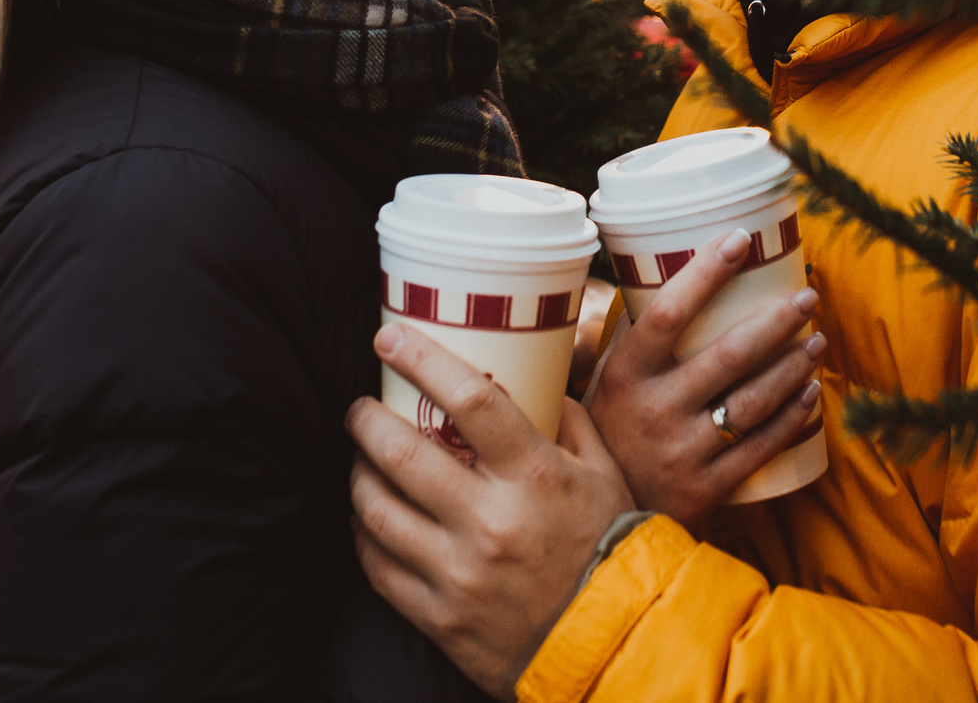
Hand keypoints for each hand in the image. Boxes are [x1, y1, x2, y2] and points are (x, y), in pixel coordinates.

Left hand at [349, 324, 635, 699]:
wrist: (618, 642)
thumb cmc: (613, 550)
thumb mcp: (606, 476)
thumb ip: (572, 425)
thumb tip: (541, 384)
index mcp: (534, 477)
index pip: (469, 400)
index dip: (421, 359)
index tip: (389, 336)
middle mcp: (491, 522)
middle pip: (402, 453)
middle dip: (366, 421)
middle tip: (359, 408)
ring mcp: (461, 573)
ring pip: (378, 511)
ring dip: (359, 476)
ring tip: (362, 461)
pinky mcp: (441, 617)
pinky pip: (380, 568)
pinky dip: (365, 537)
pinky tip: (369, 519)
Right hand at [585, 228, 824, 530]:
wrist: (600, 520)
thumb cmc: (613, 428)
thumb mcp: (607, 381)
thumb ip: (637, 338)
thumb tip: (668, 271)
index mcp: (625, 375)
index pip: (668, 313)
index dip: (706, 273)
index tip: (740, 240)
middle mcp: (654, 411)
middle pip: (728, 356)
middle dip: (776, 321)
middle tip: (807, 297)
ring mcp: (682, 452)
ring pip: (753, 401)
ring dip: (793, 366)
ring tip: (816, 340)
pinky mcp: (708, 488)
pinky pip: (761, 447)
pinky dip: (792, 416)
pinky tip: (811, 392)